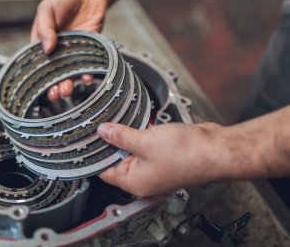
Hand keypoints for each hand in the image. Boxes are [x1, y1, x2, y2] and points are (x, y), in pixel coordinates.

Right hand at [31, 0, 119, 100]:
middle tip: (55, 94)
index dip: (39, 77)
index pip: (38, 64)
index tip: (40, 87)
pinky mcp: (87, 51)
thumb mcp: (47, 9)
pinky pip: (87, 66)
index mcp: (42, 43)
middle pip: (53, 74)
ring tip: (67, 90)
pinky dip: (87, 74)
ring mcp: (72, 53)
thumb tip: (46, 47)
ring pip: (69, 73)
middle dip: (53, 86)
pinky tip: (86, 78)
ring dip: (68, 84)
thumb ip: (45, 27)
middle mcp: (57, 51)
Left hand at [97, 122, 225, 196]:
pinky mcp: (164, 155)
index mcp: (134, 182)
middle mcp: (143, 178)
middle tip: (100, 124)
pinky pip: (146, 144)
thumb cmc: (188, 154)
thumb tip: (104, 132)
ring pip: (132, 149)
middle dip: (110, 142)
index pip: (104, 171)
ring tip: (117, 120)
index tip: (86, 140)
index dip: (94, 155)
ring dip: (127, 135)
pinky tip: (137, 122)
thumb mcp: (144, 141)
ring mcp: (154, 167)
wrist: (216, 149)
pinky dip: (141, 134)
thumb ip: (120, 136)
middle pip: (117, 159)